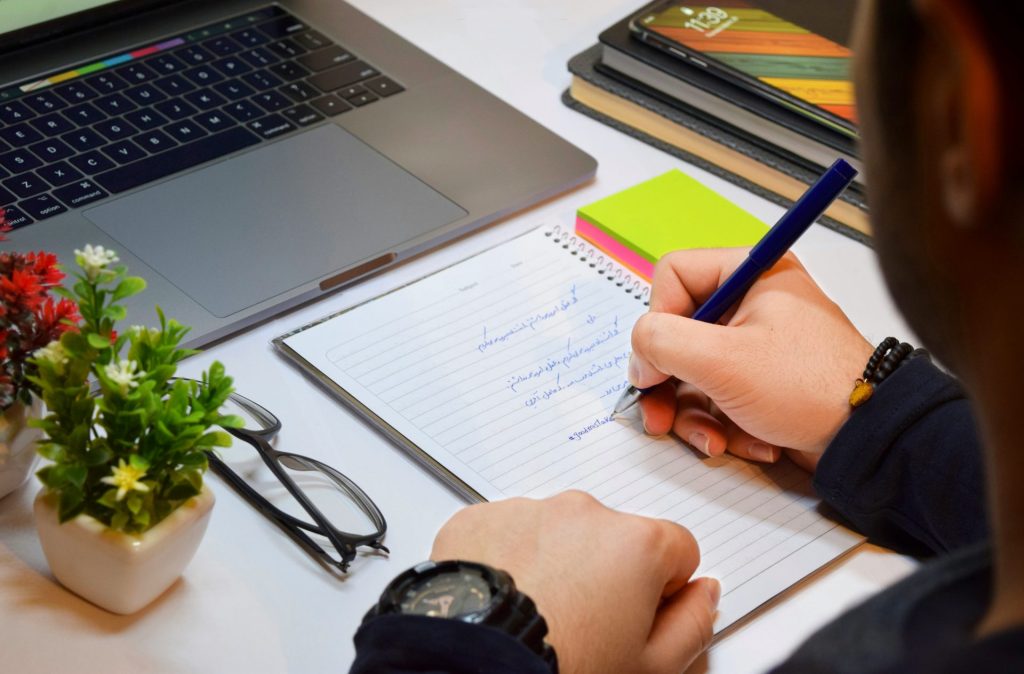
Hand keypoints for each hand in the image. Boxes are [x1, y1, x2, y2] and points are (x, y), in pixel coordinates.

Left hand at [431, 492, 719, 673]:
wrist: (472, 667)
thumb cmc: (563, 669)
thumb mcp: (651, 668)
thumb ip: (693, 623)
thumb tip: (704, 592)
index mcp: (636, 542)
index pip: (678, 549)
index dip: (663, 590)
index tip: (637, 618)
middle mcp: (583, 512)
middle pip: (614, 537)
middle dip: (605, 572)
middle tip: (580, 625)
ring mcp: (527, 510)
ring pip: (558, 532)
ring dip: (554, 562)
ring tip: (536, 615)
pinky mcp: (478, 519)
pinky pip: (506, 533)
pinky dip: (507, 559)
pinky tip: (504, 601)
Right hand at [629, 249, 872, 467]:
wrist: (869, 438)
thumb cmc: (808, 387)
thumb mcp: (721, 360)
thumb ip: (661, 342)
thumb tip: (639, 353)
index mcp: (749, 274)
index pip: (672, 276)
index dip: (656, 321)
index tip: (655, 365)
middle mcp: (752, 302)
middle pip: (677, 332)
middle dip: (669, 384)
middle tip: (659, 416)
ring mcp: (758, 344)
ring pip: (694, 372)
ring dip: (696, 415)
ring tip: (713, 441)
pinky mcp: (763, 381)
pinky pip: (720, 396)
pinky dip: (725, 424)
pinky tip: (747, 442)